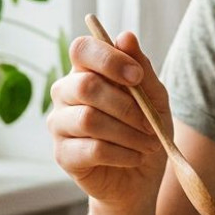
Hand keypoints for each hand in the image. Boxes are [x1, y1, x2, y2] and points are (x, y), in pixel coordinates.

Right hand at [47, 31, 166, 207]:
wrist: (141, 178)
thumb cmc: (146, 132)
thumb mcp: (155, 99)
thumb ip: (142, 69)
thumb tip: (126, 36)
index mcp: (86, 71)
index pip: (82, 49)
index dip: (108, 59)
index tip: (136, 77)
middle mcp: (66, 93)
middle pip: (85, 85)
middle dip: (126, 105)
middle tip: (150, 123)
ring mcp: (59, 124)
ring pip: (89, 119)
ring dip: (128, 133)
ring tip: (148, 144)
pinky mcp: (62, 154)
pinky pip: (92, 149)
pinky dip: (122, 154)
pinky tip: (134, 157)